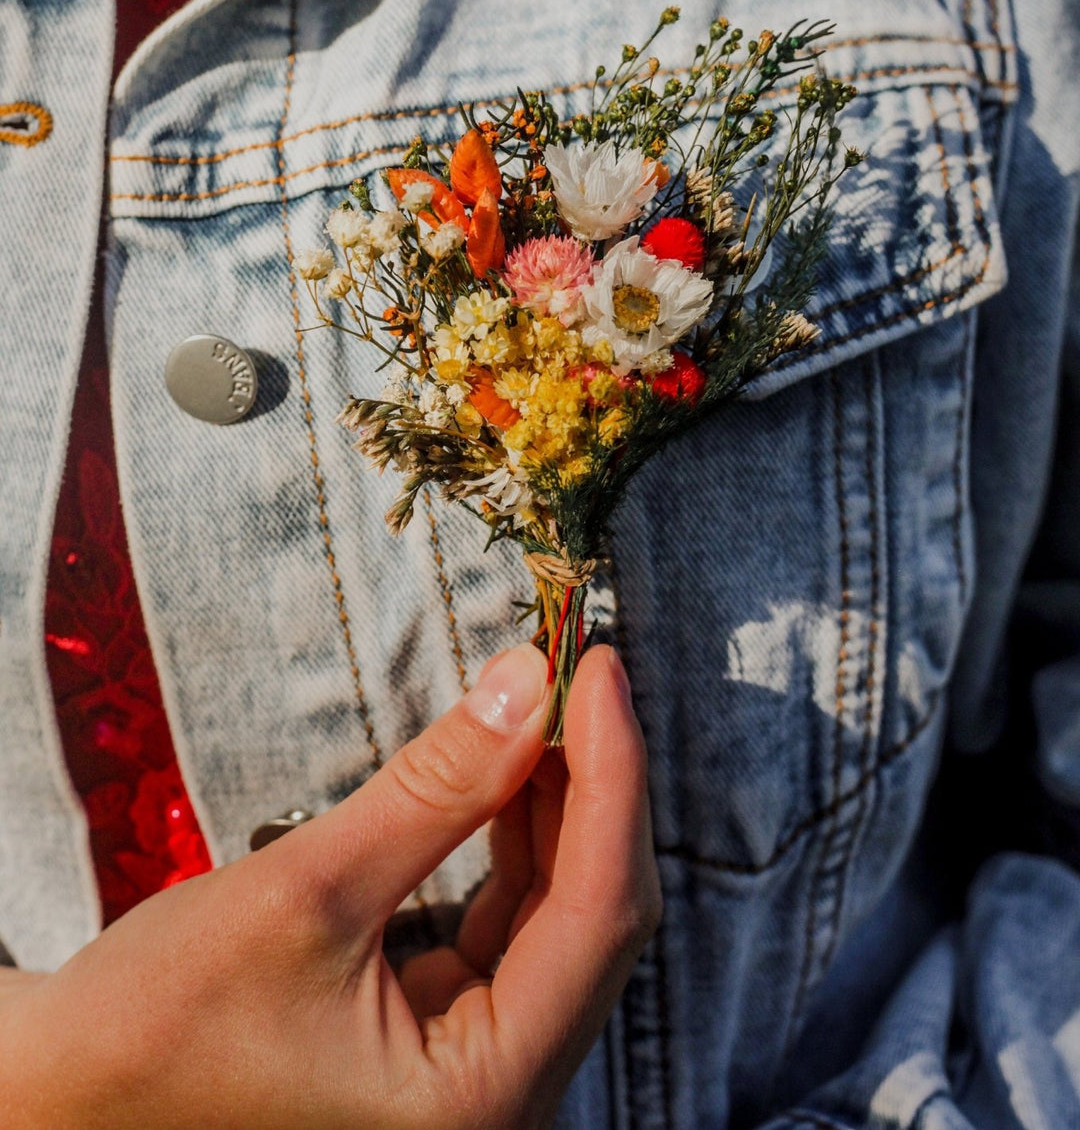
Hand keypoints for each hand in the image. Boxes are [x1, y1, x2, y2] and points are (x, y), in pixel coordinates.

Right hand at [3, 643, 659, 1129]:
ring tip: (542, 701)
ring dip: (552, 806)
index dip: (613, 775)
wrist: (62, 1098)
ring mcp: (471, 1077)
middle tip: (574, 667)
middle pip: (593, 917)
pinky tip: (504, 770)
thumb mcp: (309, 890)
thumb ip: (438, 788)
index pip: (599, 913)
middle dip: (588, 784)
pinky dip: (508, 844)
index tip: (599, 665)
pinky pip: (505, 930)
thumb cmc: (160, 1024)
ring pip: (555, 918)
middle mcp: (497, 1101)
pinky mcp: (438, 1046)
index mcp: (481, 1097)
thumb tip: (528, 681)